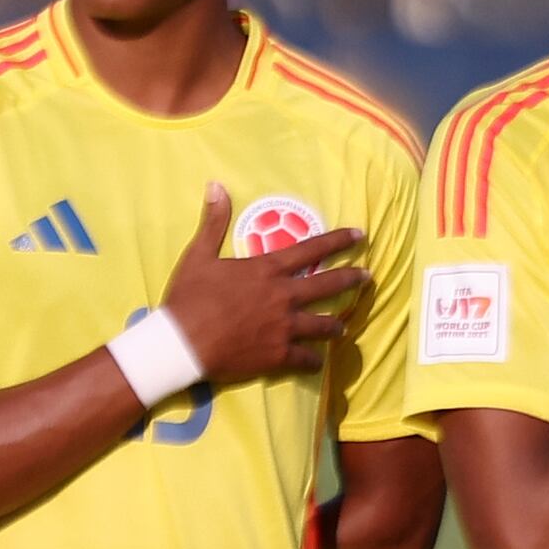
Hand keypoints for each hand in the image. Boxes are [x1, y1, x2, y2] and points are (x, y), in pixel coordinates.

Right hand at [157, 181, 368, 384]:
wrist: (181, 343)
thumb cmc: (189, 298)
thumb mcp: (198, 255)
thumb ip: (214, 222)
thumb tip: (216, 186)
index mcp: (267, 270)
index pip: (311, 250)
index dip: (337, 241)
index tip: (359, 235)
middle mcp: (283, 297)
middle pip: (328, 286)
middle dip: (351, 279)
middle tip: (367, 278)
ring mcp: (284, 328)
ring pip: (323, 325)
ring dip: (335, 325)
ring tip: (343, 327)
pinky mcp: (279, 356)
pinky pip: (307, 359)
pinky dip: (314, 361)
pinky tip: (318, 362)